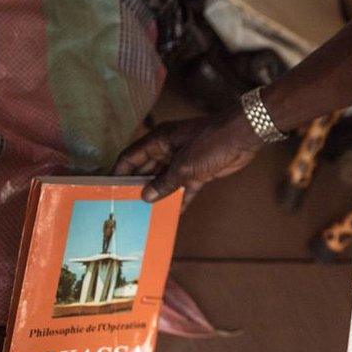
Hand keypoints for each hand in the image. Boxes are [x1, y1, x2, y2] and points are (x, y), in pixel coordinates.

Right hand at [113, 110, 264, 207]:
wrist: (243, 137)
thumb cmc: (211, 143)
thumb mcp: (184, 165)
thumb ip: (164, 182)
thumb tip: (145, 196)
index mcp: (158, 141)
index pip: (131, 156)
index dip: (119, 171)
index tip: (108, 189)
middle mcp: (168, 150)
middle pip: (146, 170)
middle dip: (137, 186)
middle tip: (125, 206)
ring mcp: (184, 161)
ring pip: (165, 181)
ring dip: (158, 195)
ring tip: (144, 214)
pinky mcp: (199, 171)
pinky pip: (184, 188)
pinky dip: (179, 199)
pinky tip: (171, 214)